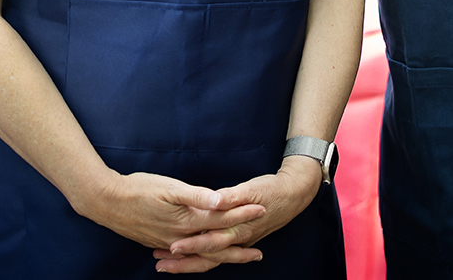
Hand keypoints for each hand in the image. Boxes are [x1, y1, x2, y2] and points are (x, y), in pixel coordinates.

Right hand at [75, 171, 267, 260]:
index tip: (262, 208)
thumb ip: (197, 196)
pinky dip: (200, 257)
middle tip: (259, 254)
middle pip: (216, 245)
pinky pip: (187, 255)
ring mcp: (170, 242)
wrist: (106, 202)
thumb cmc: (138, 189)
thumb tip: (222, 201)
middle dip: (238, 248)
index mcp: (187, 220)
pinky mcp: (160, 242)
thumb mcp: (169, 188)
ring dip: (222, 255)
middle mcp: (181, 236)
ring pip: (202, 253)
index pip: (222, 218)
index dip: (243, 213)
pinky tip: (203, 257)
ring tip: (238, 257)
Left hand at [155, 158, 320, 270]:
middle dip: (183, 262)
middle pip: (206, 257)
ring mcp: (238, 241)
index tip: (171, 247)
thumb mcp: (251, 188)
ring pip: (210, 258)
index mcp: (238, 228)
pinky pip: (217, 253)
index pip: (210, 242)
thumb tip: (215, 201)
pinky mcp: (238, 238)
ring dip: (189, 262)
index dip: (191, 246)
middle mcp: (236, 239)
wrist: (293, 194)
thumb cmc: (271, 189)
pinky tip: (187, 254)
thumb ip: (232, 196)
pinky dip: (201, 256)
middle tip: (159, 263)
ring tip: (165, 262)